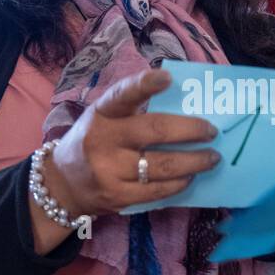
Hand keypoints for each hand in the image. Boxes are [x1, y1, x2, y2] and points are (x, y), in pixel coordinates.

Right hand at [31, 68, 219, 251]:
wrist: (63, 184)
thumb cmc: (94, 141)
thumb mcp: (103, 118)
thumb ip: (133, 110)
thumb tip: (184, 105)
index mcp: (102, 114)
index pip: (123, 95)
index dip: (144, 85)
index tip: (167, 77)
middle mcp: (104, 140)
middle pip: (156, 131)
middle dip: (191, 130)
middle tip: (211, 130)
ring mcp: (110, 171)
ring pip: (163, 165)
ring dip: (195, 161)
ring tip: (212, 157)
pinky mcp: (118, 196)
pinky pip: (158, 190)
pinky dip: (179, 183)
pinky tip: (190, 177)